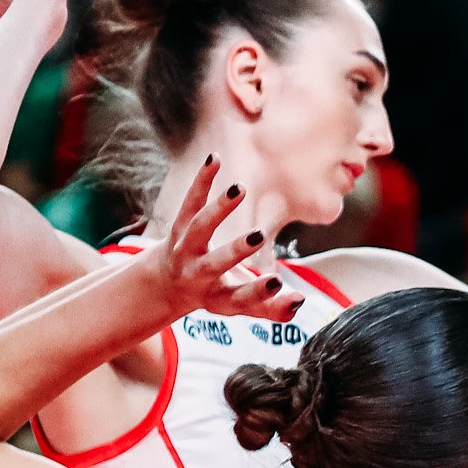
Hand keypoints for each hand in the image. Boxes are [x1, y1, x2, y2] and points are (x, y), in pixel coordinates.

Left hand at [140, 162, 304, 326]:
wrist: (167, 282)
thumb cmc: (216, 293)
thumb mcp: (241, 305)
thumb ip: (273, 309)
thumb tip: (300, 301)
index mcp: (219, 298)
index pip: (241, 298)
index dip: (259, 293)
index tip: (279, 283)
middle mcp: (198, 274)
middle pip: (216, 263)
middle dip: (235, 251)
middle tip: (258, 236)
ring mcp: (186, 248)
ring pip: (199, 227)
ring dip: (219, 208)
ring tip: (239, 189)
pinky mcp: (180, 226)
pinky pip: (190, 201)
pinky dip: (202, 180)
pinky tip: (215, 159)